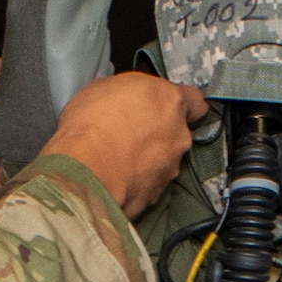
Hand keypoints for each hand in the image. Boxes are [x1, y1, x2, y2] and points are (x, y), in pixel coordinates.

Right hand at [40, 73, 207, 217]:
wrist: (86, 171)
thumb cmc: (92, 123)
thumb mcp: (101, 88)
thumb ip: (126, 92)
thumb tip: (123, 98)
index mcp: (170, 101)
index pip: (195, 101)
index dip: (180, 104)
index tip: (164, 106)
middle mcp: (179, 134)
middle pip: (179, 132)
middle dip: (160, 133)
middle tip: (132, 132)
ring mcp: (171, 167)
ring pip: (166, 160)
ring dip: (150, 158)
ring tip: (120, 159)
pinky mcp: (158, 194)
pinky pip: (151, 183)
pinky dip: (139, 180)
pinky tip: (117, 177)